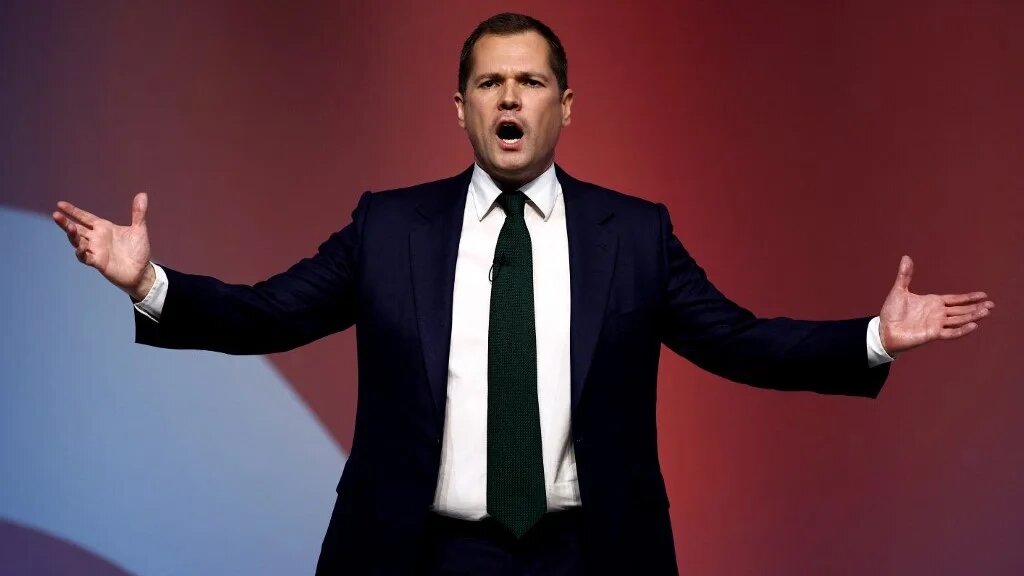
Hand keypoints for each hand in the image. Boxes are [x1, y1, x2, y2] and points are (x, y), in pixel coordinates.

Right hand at [52, 192, 153, 299]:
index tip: (60, 204)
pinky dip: (81, 252)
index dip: (73, 211)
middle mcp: (96, 238)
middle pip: (76, 228)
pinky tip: (80, 247)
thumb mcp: (139, 229)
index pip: (84, 217)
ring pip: (77, 242)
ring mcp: (96, 250)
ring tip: (69, 227)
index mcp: (103, 228)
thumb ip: (138, 213)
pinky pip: (85, 257)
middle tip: (56, 215)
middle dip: (66, 222)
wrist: (142, 271)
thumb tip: (142, 194)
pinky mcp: (98, 262)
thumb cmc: (138, 250)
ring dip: (72, 235)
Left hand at [878, 255, 993, 355]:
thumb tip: (906, 257)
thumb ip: (905, 275)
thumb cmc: (891, 312)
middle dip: (976, 307)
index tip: (983, 295)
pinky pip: (950, 333)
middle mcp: (938, 314)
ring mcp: (936, 324)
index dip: (969, 298)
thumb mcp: (899, 290)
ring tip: (986, 312)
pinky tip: (973, 325)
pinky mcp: (932, 334)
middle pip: (961, 310)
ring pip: (959, 320)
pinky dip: (961, 330)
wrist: (883, 329)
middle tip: (992, 305)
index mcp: (933, 303)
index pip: (956, 300)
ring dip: (973, 316)